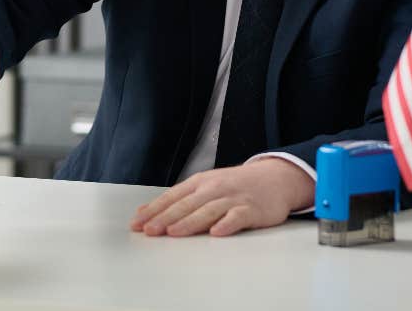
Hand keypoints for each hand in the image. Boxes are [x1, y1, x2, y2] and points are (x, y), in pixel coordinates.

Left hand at [129, 157, 313, 236]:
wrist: (274, 178)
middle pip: (187, 204)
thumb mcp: (206, 186)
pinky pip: (238, 217)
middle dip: (167, 217)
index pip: (173, 197)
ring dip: (190, 222)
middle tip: (150, 230)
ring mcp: (233, 198)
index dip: (154, 210)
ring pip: (208, 210)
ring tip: (174, 232)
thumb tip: (146, 212)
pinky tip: (216, 232)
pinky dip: (227, 223)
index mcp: (200, 182)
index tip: (138, 223)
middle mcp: (214, 188)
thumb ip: (179, 199)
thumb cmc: (235, 185)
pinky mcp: (251, 209)